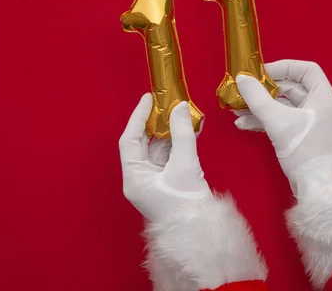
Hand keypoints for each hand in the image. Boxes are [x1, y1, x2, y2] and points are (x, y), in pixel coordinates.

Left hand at [119, 94, 211, 221]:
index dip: (138, 117)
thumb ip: (182, 133)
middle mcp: (141, 179)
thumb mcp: (184, 164)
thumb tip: (180, 107)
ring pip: (159, 149)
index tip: (149, 99)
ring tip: (183, 114)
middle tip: (167, 103)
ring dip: (170, 132)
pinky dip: (179, 143)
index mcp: (134, 177)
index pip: (130, 140)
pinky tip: (190, 130)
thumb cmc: (186, 204)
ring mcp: (155, 181)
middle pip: (144, 143)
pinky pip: (170, 157)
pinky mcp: (169, 183)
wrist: (201, 233)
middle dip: (156, 123)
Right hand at [235, 60, 331, 194]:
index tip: (261, 73)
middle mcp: (323, 107)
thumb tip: (242, 79)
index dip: (283, 67)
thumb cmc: (304, 151)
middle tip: (245, 91)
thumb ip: (258, 98)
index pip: (306, 70)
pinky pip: (285, 121)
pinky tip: (245, 125)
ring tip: (238, 110)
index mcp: (325, 97)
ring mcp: (315, 123)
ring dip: (262, 107)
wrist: (318, 189)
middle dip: (266, 90)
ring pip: (286, 107)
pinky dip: (267, 121)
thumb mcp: (278, 122)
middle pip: (293, 88)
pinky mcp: (306, 138)